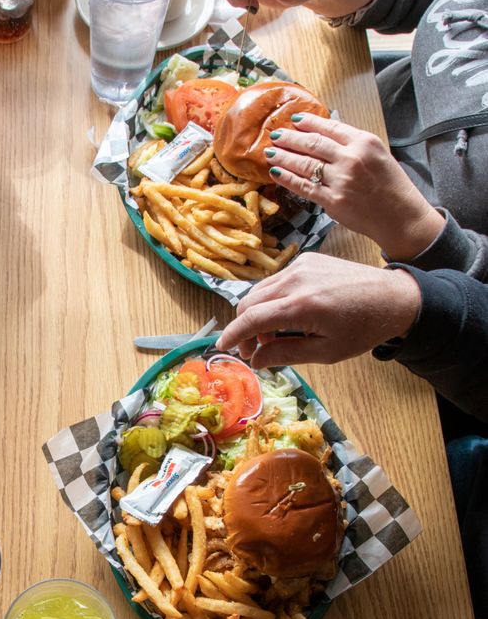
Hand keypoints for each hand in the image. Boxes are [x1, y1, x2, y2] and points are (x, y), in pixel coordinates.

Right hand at [216, 253, 420, 368]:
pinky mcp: (306, 258)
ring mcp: (300, 265)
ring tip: (274, 335)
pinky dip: (273, 299)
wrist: (395, 297)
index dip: (233, 335)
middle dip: (245, 328)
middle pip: (249, 302)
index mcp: (301, 305)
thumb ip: (286, 354)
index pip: (252, 319)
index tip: (223, 347)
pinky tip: (289, 315)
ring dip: (258, 314)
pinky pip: (276, 280)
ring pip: (260, 290)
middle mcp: (295, 279)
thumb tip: (256, 360)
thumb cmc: (363, 328)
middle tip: (255, 350)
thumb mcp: (327, 351)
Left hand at [262, 113, 444, 259]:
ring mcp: (341, 180)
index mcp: (364, 142)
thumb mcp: (378, 154)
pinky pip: (304, 187)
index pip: (330, 127)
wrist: (400, 216)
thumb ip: (353, 144)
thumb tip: (323, 134)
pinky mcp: (333, 200)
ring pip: (304, 164)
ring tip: (271, 152)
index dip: (308, 122)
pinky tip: (276, 173)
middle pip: (312, 144)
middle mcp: (351, 158)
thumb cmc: (390, 185)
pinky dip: (288, 179)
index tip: (294, 119)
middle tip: (275, 134)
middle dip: (290, 138)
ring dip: (284, 157)